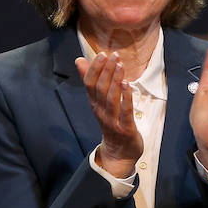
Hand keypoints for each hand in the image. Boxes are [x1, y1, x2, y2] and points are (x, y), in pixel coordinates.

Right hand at [75, 51, 142, 176]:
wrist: (119, 153)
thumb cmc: (111, 123)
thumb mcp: (98, 102)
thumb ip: (90, 81)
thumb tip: (79, 60)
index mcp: (94, 104)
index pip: (89, 84)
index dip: (94, 69)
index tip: (101, 55)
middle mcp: (101, 111)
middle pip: (100, 89)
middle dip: (106, 71)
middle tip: (113, 55)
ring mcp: (112, 120)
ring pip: (111, 98)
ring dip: (115, 80)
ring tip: (120, 65)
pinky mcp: (126, 128)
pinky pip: (125, 111)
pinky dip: (125, 97)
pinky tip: (127, 85)